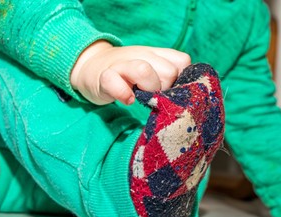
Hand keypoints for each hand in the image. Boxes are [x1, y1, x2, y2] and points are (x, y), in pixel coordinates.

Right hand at [70, 40, 190, 104]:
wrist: (92, 67)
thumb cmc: (129, 74)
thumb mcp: (153, 69)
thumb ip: (171, 74)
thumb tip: (188, 91)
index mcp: (156, 54)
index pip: (183, 62)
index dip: (180, 79)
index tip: (169, 88)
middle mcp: (141, 55)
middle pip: (168, 72)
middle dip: (165, 89)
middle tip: (152, 94)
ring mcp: (121, 64)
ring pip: (144, 70)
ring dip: (147, 88)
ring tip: (141, 96)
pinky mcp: (104, 77)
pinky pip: (115, 82)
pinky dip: (123, 93)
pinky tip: (128, 99)